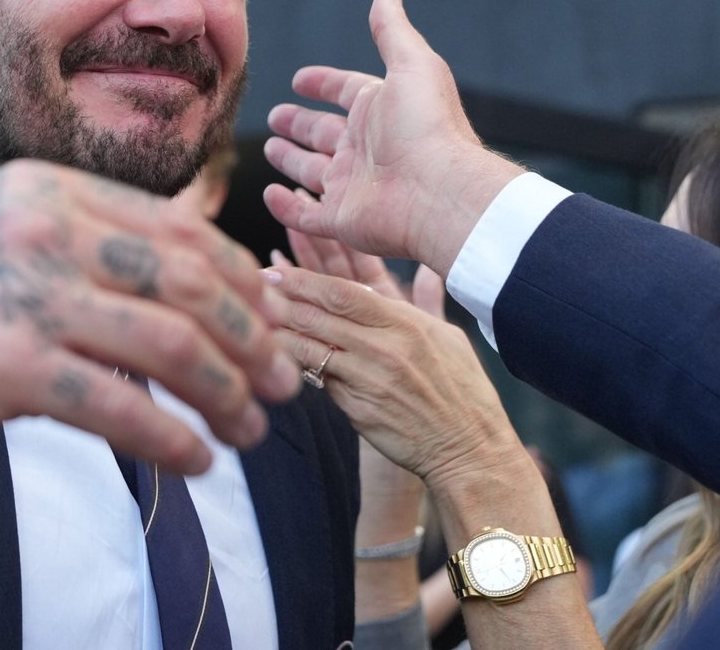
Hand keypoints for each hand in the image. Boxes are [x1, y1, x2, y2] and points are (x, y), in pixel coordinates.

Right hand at [0, 159, 300, 474]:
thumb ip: (75, 245)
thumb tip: (167, 299)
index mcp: (47, 189)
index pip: (179, 228)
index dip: (242, 280)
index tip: (268, 322)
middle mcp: (46, 229)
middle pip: (193, 281)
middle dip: (253, 338)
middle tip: (283, 381)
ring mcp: (29, 295)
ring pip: (172, 345)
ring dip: (228, 395)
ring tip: (251, 430)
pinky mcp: (9, 367)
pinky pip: (122, 409)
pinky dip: (174, 440)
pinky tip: (196, 461)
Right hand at [263, 0, 523, 275]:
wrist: (440, 193)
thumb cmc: (429, 127)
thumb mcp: (411, 63)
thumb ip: (391, 27)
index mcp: (381, 111)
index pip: (345, 92)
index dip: (323, 84)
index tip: (300, 79)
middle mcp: (366, 148)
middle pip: (324, 132)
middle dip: (299, 123)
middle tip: (274, 116)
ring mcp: (353, 186)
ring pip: (313, 172)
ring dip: (291, 160)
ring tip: (270, 148)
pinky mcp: (342, 220)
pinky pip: (306, 215)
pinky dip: (287, 207)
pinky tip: (270, 194)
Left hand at [270, 218, 434, 537]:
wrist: (469, 450)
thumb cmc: (462, 393)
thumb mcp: (451, 339)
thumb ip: (427, 301)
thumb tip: (427, 268)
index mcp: (407, 323)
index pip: (345, 291)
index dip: (305, 278)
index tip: (275, 269)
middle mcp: (386, 348)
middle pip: (321, 315)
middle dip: (282, 297)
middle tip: (249, 286)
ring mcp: (370, 380)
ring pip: (312, 347)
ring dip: (278, 330)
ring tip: (249, 317)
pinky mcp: (358, 410)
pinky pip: (318, 381)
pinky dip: (293, 365)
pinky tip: (269, 356)